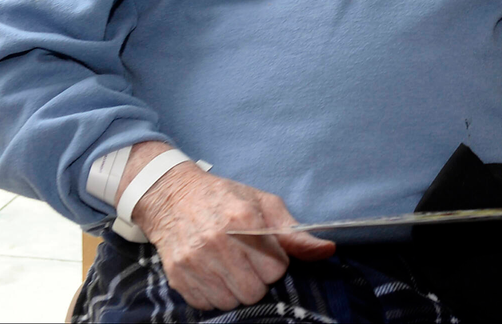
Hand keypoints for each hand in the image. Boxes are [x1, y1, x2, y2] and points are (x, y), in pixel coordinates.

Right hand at [124, 144, 334, 310]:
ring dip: (236, 289)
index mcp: (243, 220)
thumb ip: (295, 232)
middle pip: (254, 291)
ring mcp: (195, 261)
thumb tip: (328, 250)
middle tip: (249, 263)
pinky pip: (208, 305)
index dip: (275, 263)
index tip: (266, 253)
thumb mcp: (264, 204)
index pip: (276, 269)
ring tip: (231, 268)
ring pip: (232, 301)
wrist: (173, 196)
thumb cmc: (226, 198)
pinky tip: (214, 274)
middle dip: (258, 280)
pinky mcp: (178, 276)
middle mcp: (217, 243)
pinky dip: (214, 294)